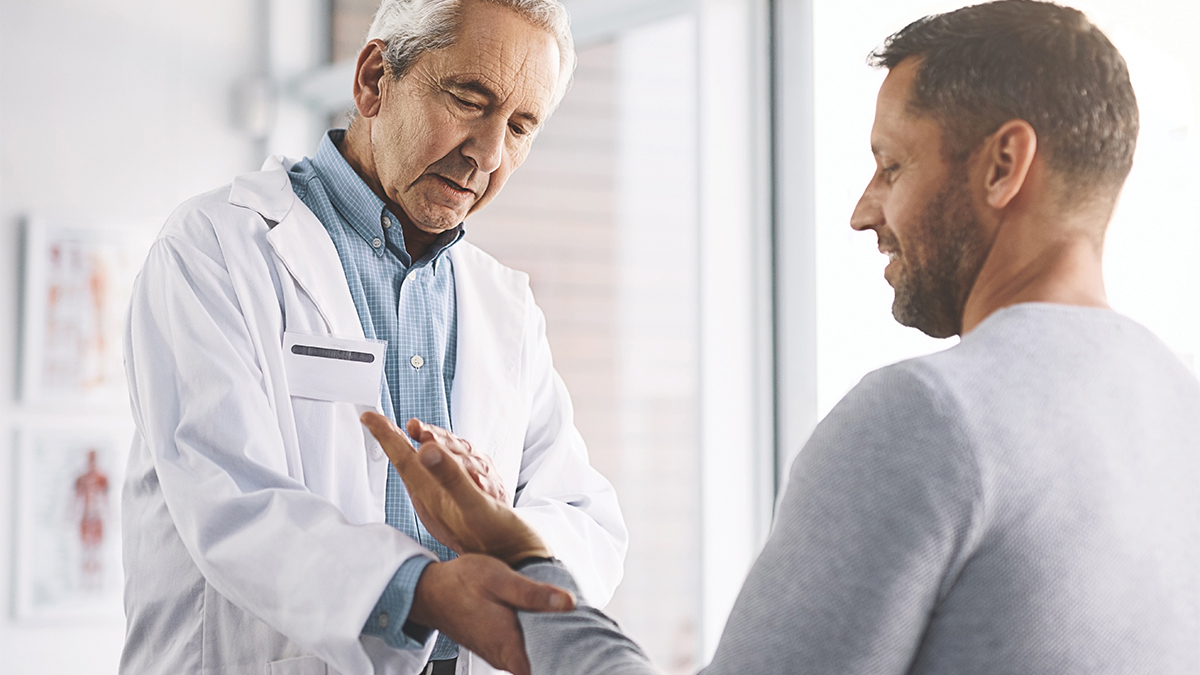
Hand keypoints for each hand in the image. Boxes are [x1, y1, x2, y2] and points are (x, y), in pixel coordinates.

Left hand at [362, 412, 551, 564]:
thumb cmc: (499, 537)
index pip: (404, 458)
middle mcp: (440, 497)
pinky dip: (458, 462)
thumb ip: (450, 476)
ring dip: (436, 445)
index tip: (368, 417)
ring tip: (424, 433)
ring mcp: (453, 500)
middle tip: (408, 422)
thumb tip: (425, 449)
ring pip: (440, 465)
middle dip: (412, 437)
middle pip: (419, 458)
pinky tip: (459, 460)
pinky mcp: (470, 503)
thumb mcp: (474, 505)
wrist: (519, 563)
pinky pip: (459, 476)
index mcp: (434, 495)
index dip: (385, 435)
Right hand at [409, 555, 574, 674]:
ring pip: (532, 660)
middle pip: (543, 665)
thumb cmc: (460, 584)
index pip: (547, 668)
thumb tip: (568, 602)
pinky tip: (543, 625)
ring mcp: (498, 654)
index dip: (568, 662)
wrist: (429, 591)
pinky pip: (522, 653)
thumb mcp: (500, 579)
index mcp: (509, 644)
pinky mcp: (494, 648)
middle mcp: (504, 657)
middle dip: (562, 651)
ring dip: (548, 645)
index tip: (584, 650)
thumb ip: (534, 593)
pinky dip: (535, 642)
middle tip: (581, 633)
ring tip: (567, 627)